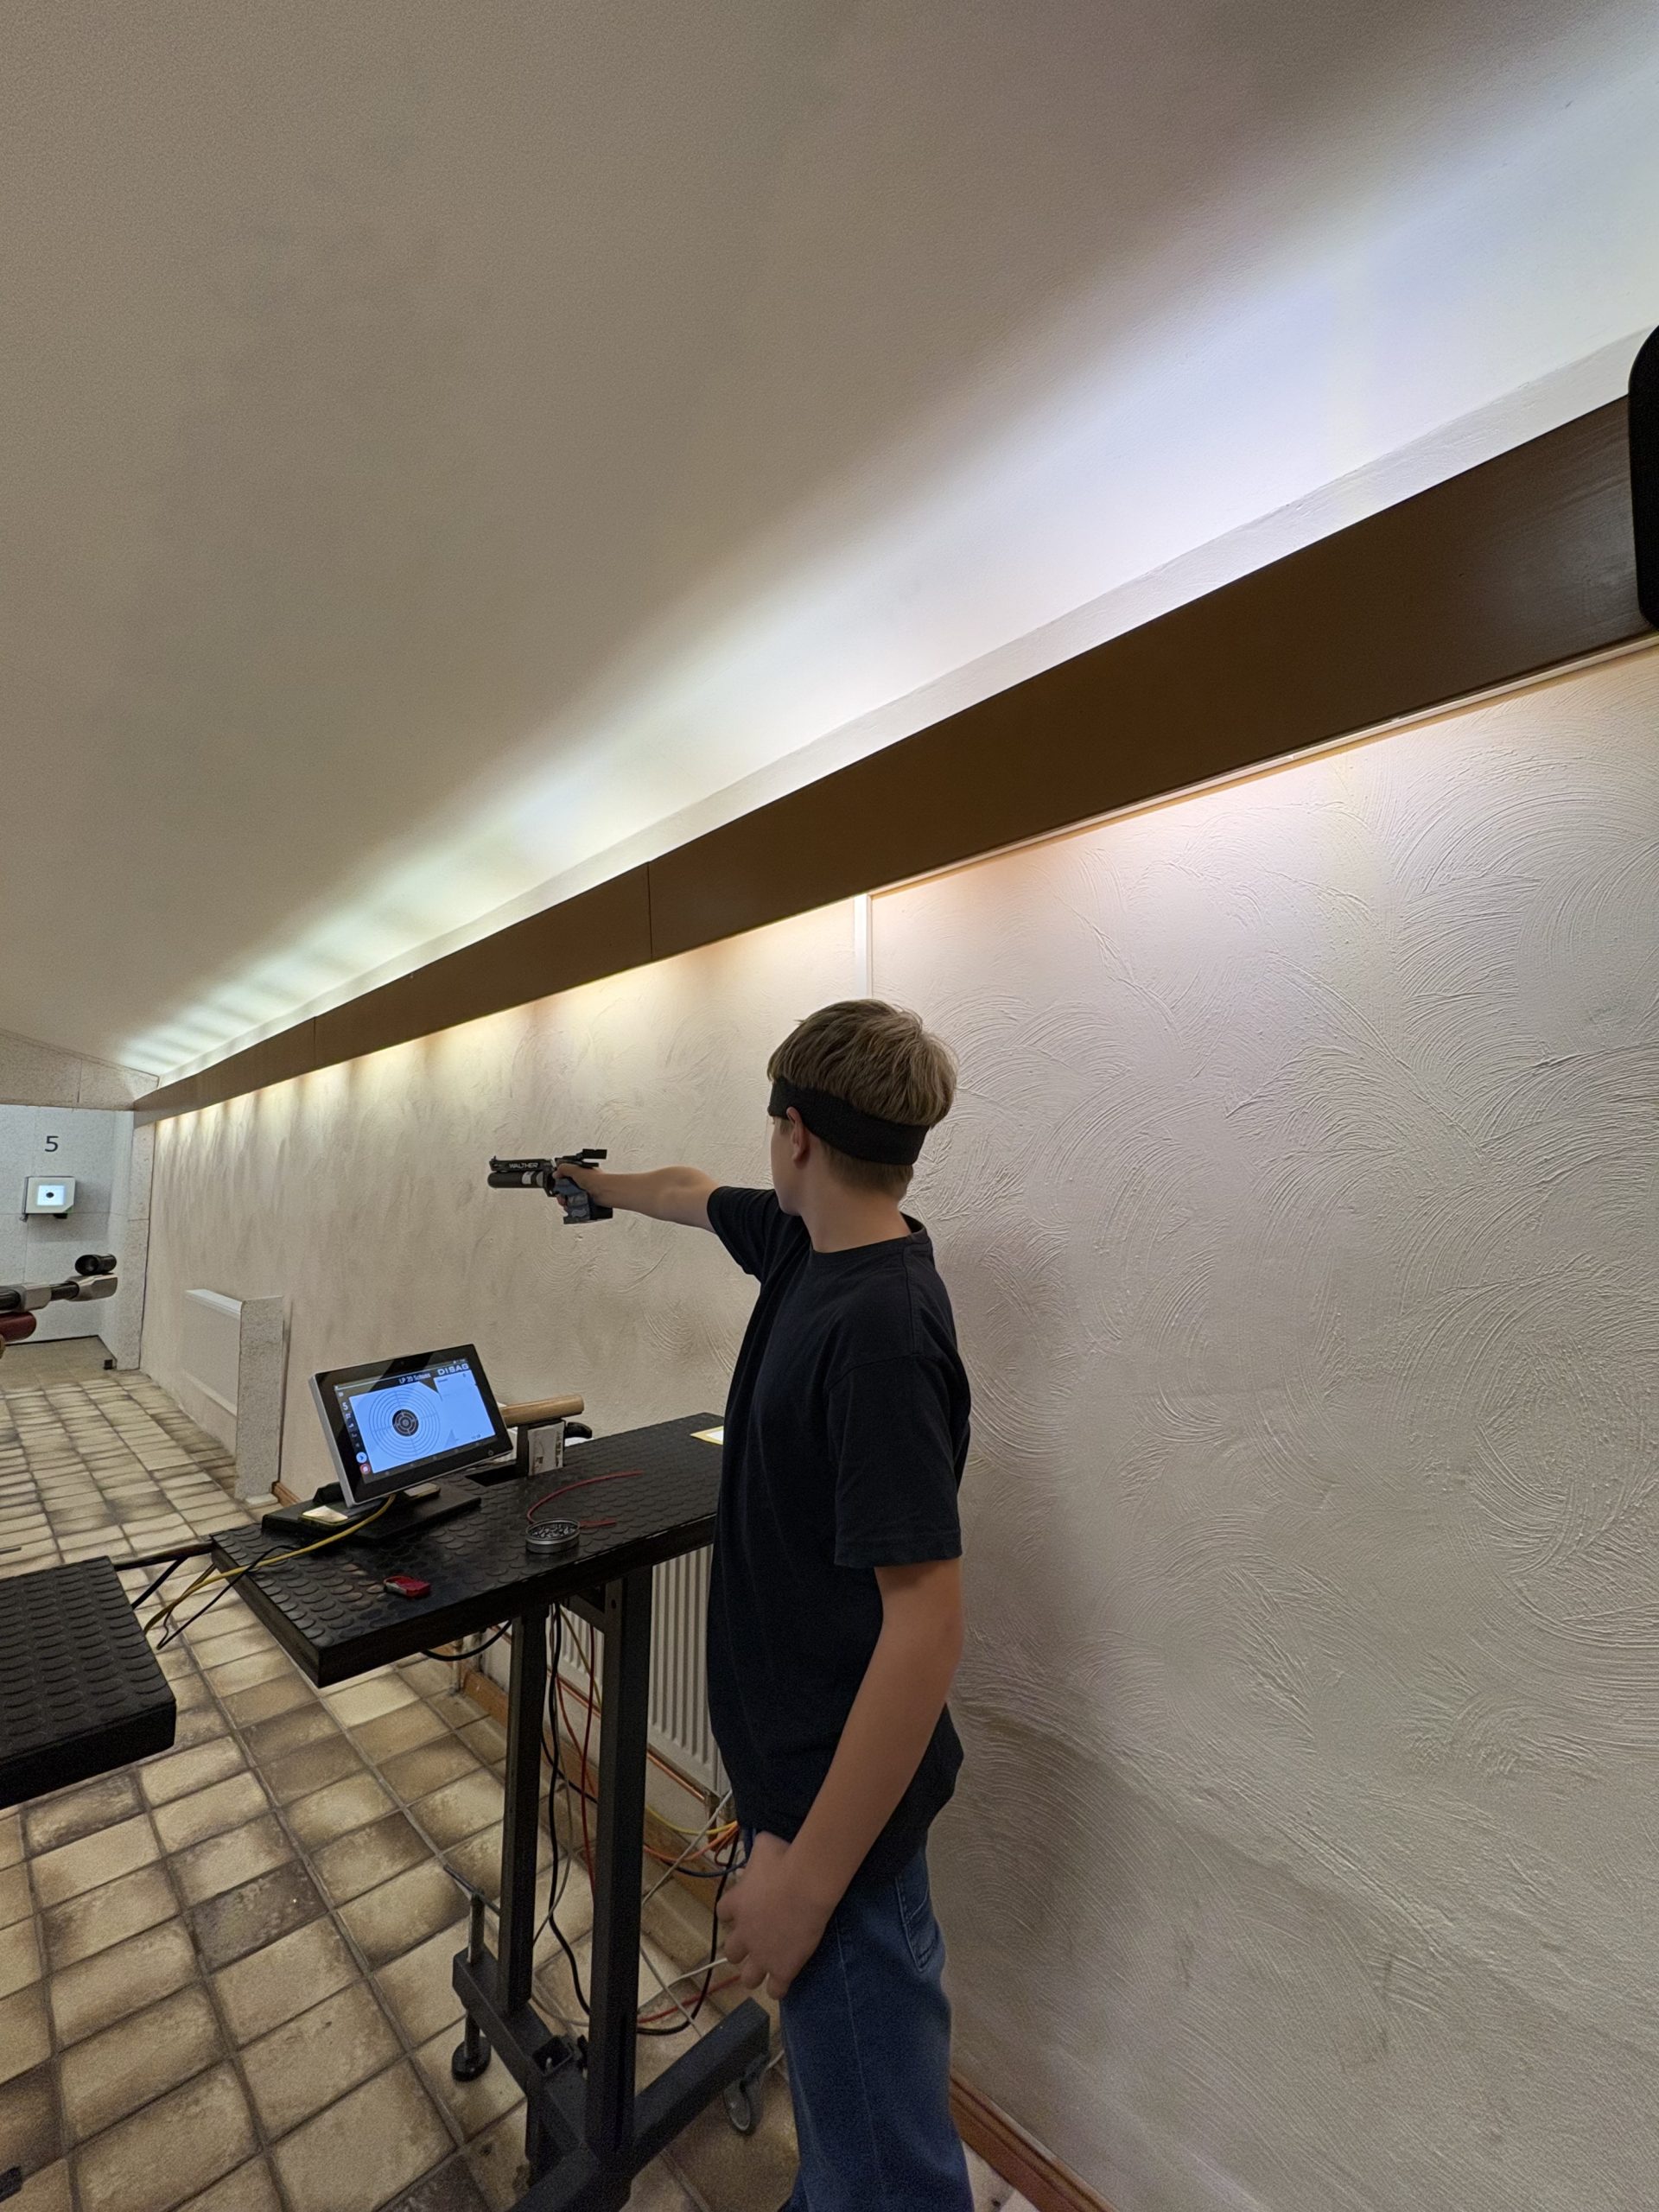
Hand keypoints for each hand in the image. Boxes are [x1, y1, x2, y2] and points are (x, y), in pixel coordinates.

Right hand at [552, 1158, 610, 1212]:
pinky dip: (572, 1207)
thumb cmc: (595, 1179)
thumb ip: (564, 1169)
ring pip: (570, 1199)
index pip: (567, 1176)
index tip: (557, 1184)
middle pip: (567, 1189)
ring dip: (565, 1201)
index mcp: (582, 1173)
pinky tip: (570, 1207)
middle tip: (561, 1195)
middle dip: (561, 1193)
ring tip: (565, 1202)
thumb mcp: (576, 1169)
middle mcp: (583, 1183)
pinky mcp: (587, 1202)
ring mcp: (585, 1193)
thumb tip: (556, 1172)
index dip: (561, 1180)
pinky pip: (576, 1206)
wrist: (604, 1192)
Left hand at [716, 1833, 834, 1997]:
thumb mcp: (765, 1846)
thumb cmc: (785, 1860)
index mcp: (736, 1904)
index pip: (723, 1913)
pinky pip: (775, 1990)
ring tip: (767, 1969)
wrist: (806, 1884)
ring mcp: (762, 1955)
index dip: (734, 1913)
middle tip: (756, 1943)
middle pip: (732, 1952)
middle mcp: (743, 1933)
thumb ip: (757, 1852)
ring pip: (748, 1978)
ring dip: (755, 1973)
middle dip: (741, 1949)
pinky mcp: (782, 1969)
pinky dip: (778, 1989)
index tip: (745, 1910)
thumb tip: (760, 1845)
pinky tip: (784, 1984)